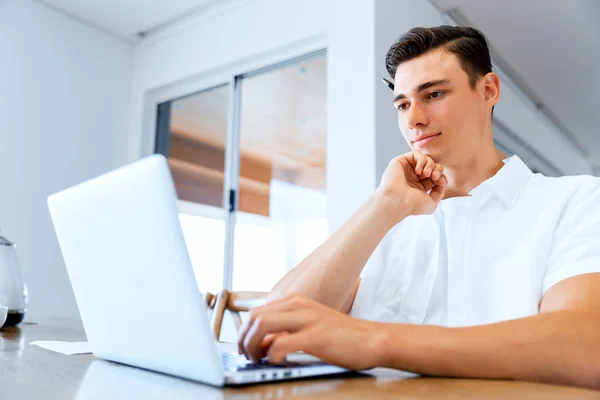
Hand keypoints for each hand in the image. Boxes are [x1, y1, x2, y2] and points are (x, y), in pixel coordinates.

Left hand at [237, 293, 385, 369]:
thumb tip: (261, 344)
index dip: (245, 332)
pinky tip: (276, 362)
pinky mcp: (316, 336)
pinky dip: (271, 355)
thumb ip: (287, 329)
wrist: (373, 339)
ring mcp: (307, 319)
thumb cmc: (343, 336)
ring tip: (257, 360)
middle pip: (255, 317)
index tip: (245, 348)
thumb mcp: (310, 325)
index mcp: (296, 301)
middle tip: (247, 357)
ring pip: (262, 325)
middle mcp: (299, 305)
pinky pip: (281, 343)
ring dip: (253, 345)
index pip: (257, 312)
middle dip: (244, 339)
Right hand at [377, 150, 446, 215]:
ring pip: (425, 159)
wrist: (398, 201)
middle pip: (432, 166)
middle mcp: (413, 177)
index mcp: (420, 187)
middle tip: (434, 176)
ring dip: (430, 164)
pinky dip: (422, 160)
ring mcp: (407, 169)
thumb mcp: (432, 203)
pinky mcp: (400, 162)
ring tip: (426, 173)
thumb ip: (440, 192)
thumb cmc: (412, 205)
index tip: (440, 182)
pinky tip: (418, 170)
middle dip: (438, 169)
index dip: (441, 177)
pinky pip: (416, 154)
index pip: (435, 176)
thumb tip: (442, 181)